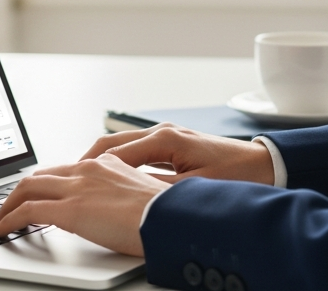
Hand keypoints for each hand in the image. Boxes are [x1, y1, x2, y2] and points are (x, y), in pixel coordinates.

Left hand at [0, 153, 164, 255]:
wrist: (171, 218)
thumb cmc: (166, 213)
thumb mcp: (143, 195)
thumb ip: (122, 195)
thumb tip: (114, 210)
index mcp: (108, 165)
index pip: (67, 170)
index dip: (48, 183)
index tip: (40, 193)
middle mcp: (89, 170)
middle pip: (42, 175)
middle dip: (22, 191)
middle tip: (12, 206)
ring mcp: (77, 188)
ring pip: (28, 188)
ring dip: (10, 204)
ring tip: (2, 219)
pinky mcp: (69, 209)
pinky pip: (27, 211)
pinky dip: (10, 220)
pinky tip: (3, 230)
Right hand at [80, 122, 275, 184]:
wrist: (265, 165)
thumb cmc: (235, 176)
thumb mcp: (193, 189)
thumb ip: (157, 190)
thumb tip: (126, 196)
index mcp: (165, 139)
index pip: (114, 154)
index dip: (88, 170)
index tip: (68, 184)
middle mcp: (162, 132)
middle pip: (110, 145)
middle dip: (84, 163)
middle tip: (62, 183)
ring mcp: (166, 136)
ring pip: (120, 146)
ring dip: (98, 163)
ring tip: (78, 182)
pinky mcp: (172, 144)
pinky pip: (134, 151)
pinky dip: (116, 163)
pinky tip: (108, 179)